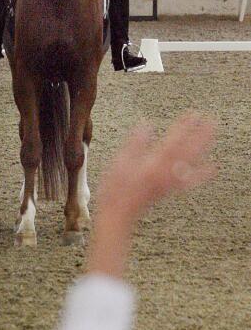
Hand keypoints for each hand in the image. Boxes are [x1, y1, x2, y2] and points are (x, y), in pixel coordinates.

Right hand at [87, 113, 215, 279]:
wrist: (119, 214)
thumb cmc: (116, 190)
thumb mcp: (119, 162)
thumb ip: (135, 143)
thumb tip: (145, 124)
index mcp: (152, 164)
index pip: (173, 142)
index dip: (184, 127)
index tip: (193, 114)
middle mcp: (165, 172)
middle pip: (187, 151)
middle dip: (200, 136)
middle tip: (212, 122)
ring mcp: (169, 182)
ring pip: (191, 163)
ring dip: (203, 149)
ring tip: (213, 137)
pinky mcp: (170, 189)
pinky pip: (190, 179)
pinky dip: (202, 173)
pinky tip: (212, 168)